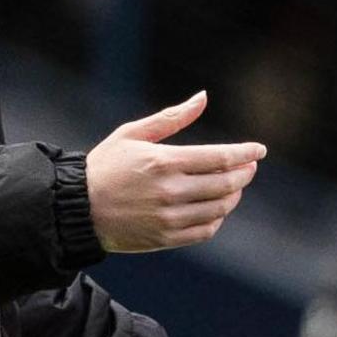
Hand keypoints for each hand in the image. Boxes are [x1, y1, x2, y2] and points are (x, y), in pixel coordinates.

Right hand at [85, 91, 265, 251]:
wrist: (77, 208)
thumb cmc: (105, 165)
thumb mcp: (133, 133)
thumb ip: (172, 117)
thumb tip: (203, 97)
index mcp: (164, 161)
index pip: (220, 158)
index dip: (245, 153)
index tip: (259, 150)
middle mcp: (170, 191)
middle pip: (225, 183)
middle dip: (244, 173)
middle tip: (250, 166)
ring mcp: (169, 217)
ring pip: (219, 208)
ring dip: (233, 195)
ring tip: (234, 185)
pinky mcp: (165, 238)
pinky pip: (205, 230)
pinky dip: (217, 218)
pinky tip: (216, 208)